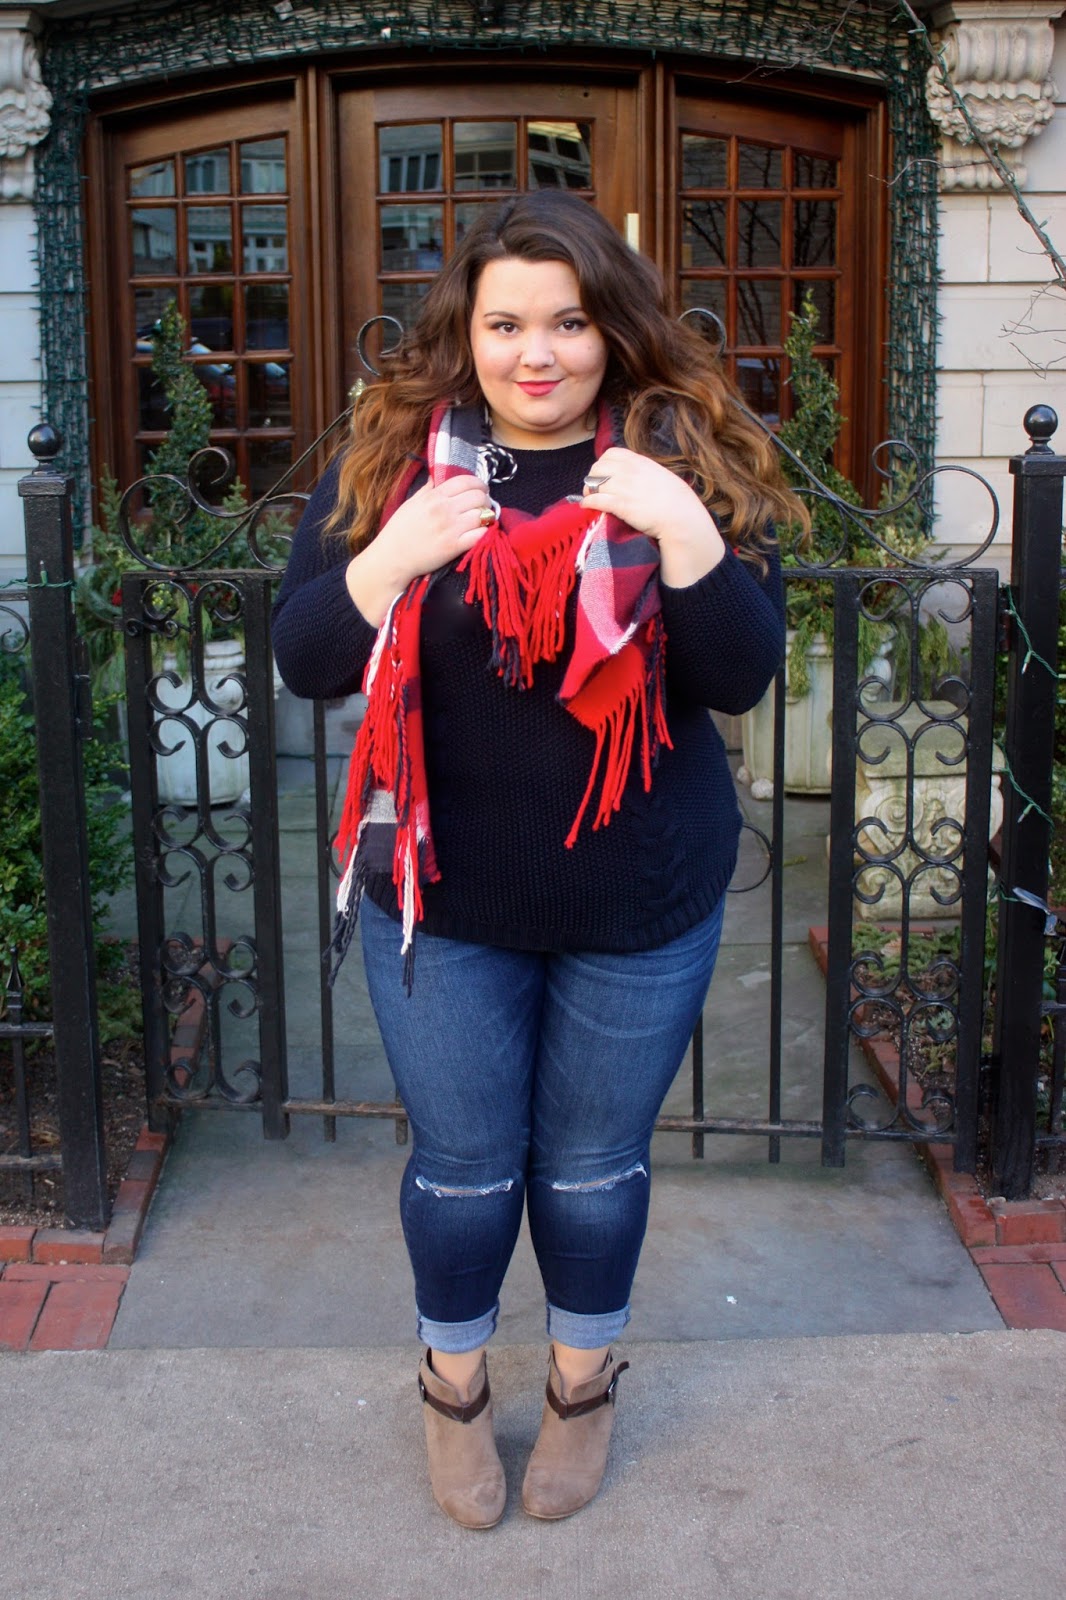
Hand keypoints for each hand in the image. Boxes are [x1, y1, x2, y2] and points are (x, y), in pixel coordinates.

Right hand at [345, 474, 491, 624]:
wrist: (392, 558)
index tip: (481, 490)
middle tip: (483, 506)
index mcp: (434, 496)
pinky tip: (481, 533)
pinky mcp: (454, 547)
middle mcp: (444, 509)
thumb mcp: (410, 504)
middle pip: (478, 496)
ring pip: (482, 514)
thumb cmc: (399, 531)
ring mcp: (450, 528)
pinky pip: (480, 535)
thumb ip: (426, 490)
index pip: (465, 481)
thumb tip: (435, 477)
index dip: (478, 484)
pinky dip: (485, 533)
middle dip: (485, 500)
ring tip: (483, 520)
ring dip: (487, 516)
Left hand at [581, 448, 725, 587]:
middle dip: (593, 478)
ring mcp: (624, 488)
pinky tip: (588, 507)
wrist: (680, 516)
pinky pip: (596, 500)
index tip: (603, 474)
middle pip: (597, 468)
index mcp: (638, 462)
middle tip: (595, 489)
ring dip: (589, 492)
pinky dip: (588, 503)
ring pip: (594, 484)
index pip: (609, 454)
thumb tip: (628, 472)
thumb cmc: (674, 498)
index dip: (602, 464)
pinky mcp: (621, 506)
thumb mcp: (658, 474)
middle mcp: (629, 472)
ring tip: (591, 499)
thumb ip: (641, 470)